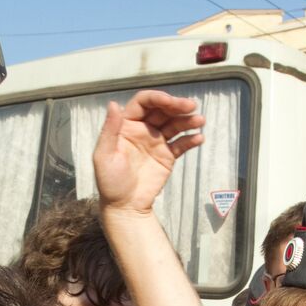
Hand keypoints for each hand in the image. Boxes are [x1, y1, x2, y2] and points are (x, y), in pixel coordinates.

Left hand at [93, 90, 204, 214]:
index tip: (171, 101)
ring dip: (188, 120)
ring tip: (200, 120)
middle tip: (192, 106)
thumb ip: (109, 130)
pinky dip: (191, 140)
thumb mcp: (104, 156)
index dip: (158, 98)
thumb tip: (114, 104)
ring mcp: (156, 142)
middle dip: (177, 106)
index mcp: (126, 125)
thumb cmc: (110, 183)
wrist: (126, 207)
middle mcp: (143, 130)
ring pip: (174, 125)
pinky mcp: (167, 156)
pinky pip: (181, 144)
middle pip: (162, 110)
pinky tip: (199, 138)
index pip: (144, 103)